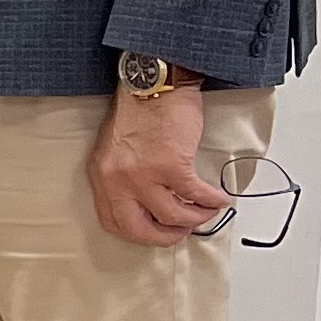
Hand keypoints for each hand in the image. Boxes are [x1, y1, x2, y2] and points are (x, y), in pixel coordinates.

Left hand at [91, 85, 230, 245]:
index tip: (156, 231)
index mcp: (102, 175)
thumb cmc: (137, 110)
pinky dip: (210, 200)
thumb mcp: (115, 149)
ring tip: (206, 211)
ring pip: (172, 215)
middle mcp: (117, 179)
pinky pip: (195, 195)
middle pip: (138, 228)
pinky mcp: (170, 165)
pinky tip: (218, 198)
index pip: (112, 221)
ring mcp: (143, 174)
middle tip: (181, 231)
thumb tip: (146, 201)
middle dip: (164, 236)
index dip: (137, 233)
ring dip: (194, 218)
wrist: (153, 84)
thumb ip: (123, 176)